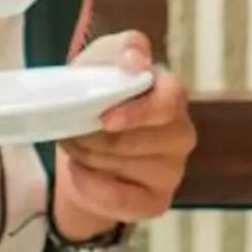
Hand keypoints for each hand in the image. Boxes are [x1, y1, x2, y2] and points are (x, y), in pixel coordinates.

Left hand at [53, 31, 195, 238]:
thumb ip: (122, 49)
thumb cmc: (99, 95)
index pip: (169, 103)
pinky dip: (92, 189)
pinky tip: (79, 174)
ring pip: (124, 169)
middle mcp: (181, 134)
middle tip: (70, 130)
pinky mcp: (157, 202)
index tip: (104, 118)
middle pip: (137, 142)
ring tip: (74, 146)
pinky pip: (122, 202)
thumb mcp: (101, 61)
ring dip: (87, 158)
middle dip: (93, 137)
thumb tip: (136, 61)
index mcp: (171, 95)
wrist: (84, 143)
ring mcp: (173, 171)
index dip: (138, 113)